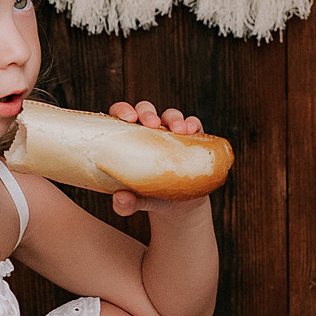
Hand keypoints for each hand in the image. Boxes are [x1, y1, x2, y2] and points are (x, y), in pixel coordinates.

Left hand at [106, 100, 208, 216]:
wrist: (178, 205)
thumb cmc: (149, 196)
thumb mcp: (137, 201)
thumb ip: (126, 203)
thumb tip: (121, 199)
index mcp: (128, 137)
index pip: (121, 115)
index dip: (123, 110)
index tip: (127, 118)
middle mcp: (149, 130)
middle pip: (146, 110)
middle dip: (148, 112)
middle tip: (152, 124)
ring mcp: (172, 133)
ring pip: (171, 114)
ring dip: (174, 117)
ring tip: (178, 130)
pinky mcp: (193, 139)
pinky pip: (194, 124)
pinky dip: (193, 124)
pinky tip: (192, 131)